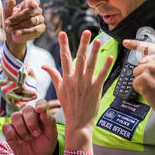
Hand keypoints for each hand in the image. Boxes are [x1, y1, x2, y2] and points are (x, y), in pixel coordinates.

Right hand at [2, 99, 57, 154]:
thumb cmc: (46, 143)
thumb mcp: (52, 134)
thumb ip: (49, 120)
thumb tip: (42, 108)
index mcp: (42, 114)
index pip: (40, 102)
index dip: (39, 105)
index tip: (40, 110)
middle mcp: (29, 115)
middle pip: (26, 109)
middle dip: (31, 122)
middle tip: (36, 134)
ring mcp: (18, 122)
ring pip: (15, 116)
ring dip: (22, 129)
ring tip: (28, 138)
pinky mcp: (9, 130)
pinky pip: (6, 126)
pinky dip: (13, 135)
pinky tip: (20, 141)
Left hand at [4, 0, 45, 59]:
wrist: (13, 34)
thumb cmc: (11, 21)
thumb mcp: (7, 13)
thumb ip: (9, 6)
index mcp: (29, 5)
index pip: (35, 1)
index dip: (35, 2)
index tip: (34, 5)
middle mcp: (37, 11)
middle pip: (31, 12)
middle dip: (18, 17)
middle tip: (7, 22)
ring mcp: (40, 19)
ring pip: (32, 21)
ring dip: (19, 25)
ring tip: (9, 29)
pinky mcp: (41, 28)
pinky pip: (35, 30)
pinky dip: (25, 31)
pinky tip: (17, 33)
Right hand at [42, 31, 112, 151]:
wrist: (77, 123)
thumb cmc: (69, 107)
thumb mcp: (59, 91)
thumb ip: (54, 76)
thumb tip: (44, 66)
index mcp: (66, 79)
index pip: (64, 58)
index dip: (64, 45)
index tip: (63, 33)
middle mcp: (75, 79)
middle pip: (79, 57)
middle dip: (83, 44)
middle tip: (86, 31)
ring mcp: (85, 84)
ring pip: (90, 64)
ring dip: (94, 51)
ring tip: (98, 40)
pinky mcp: (96, 89)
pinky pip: (101, 75)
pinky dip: (106, 66)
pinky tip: (110, 56)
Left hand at [122, 39, 154, 127]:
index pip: (148, 46)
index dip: (135, 44)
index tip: (126, 43)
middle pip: (141, 62)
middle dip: (144, 72)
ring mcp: (151, 67)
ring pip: (137, 72)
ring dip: (142, 82)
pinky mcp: (144, 78)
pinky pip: (135, 82)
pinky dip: (140, 89)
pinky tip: (151, 93)